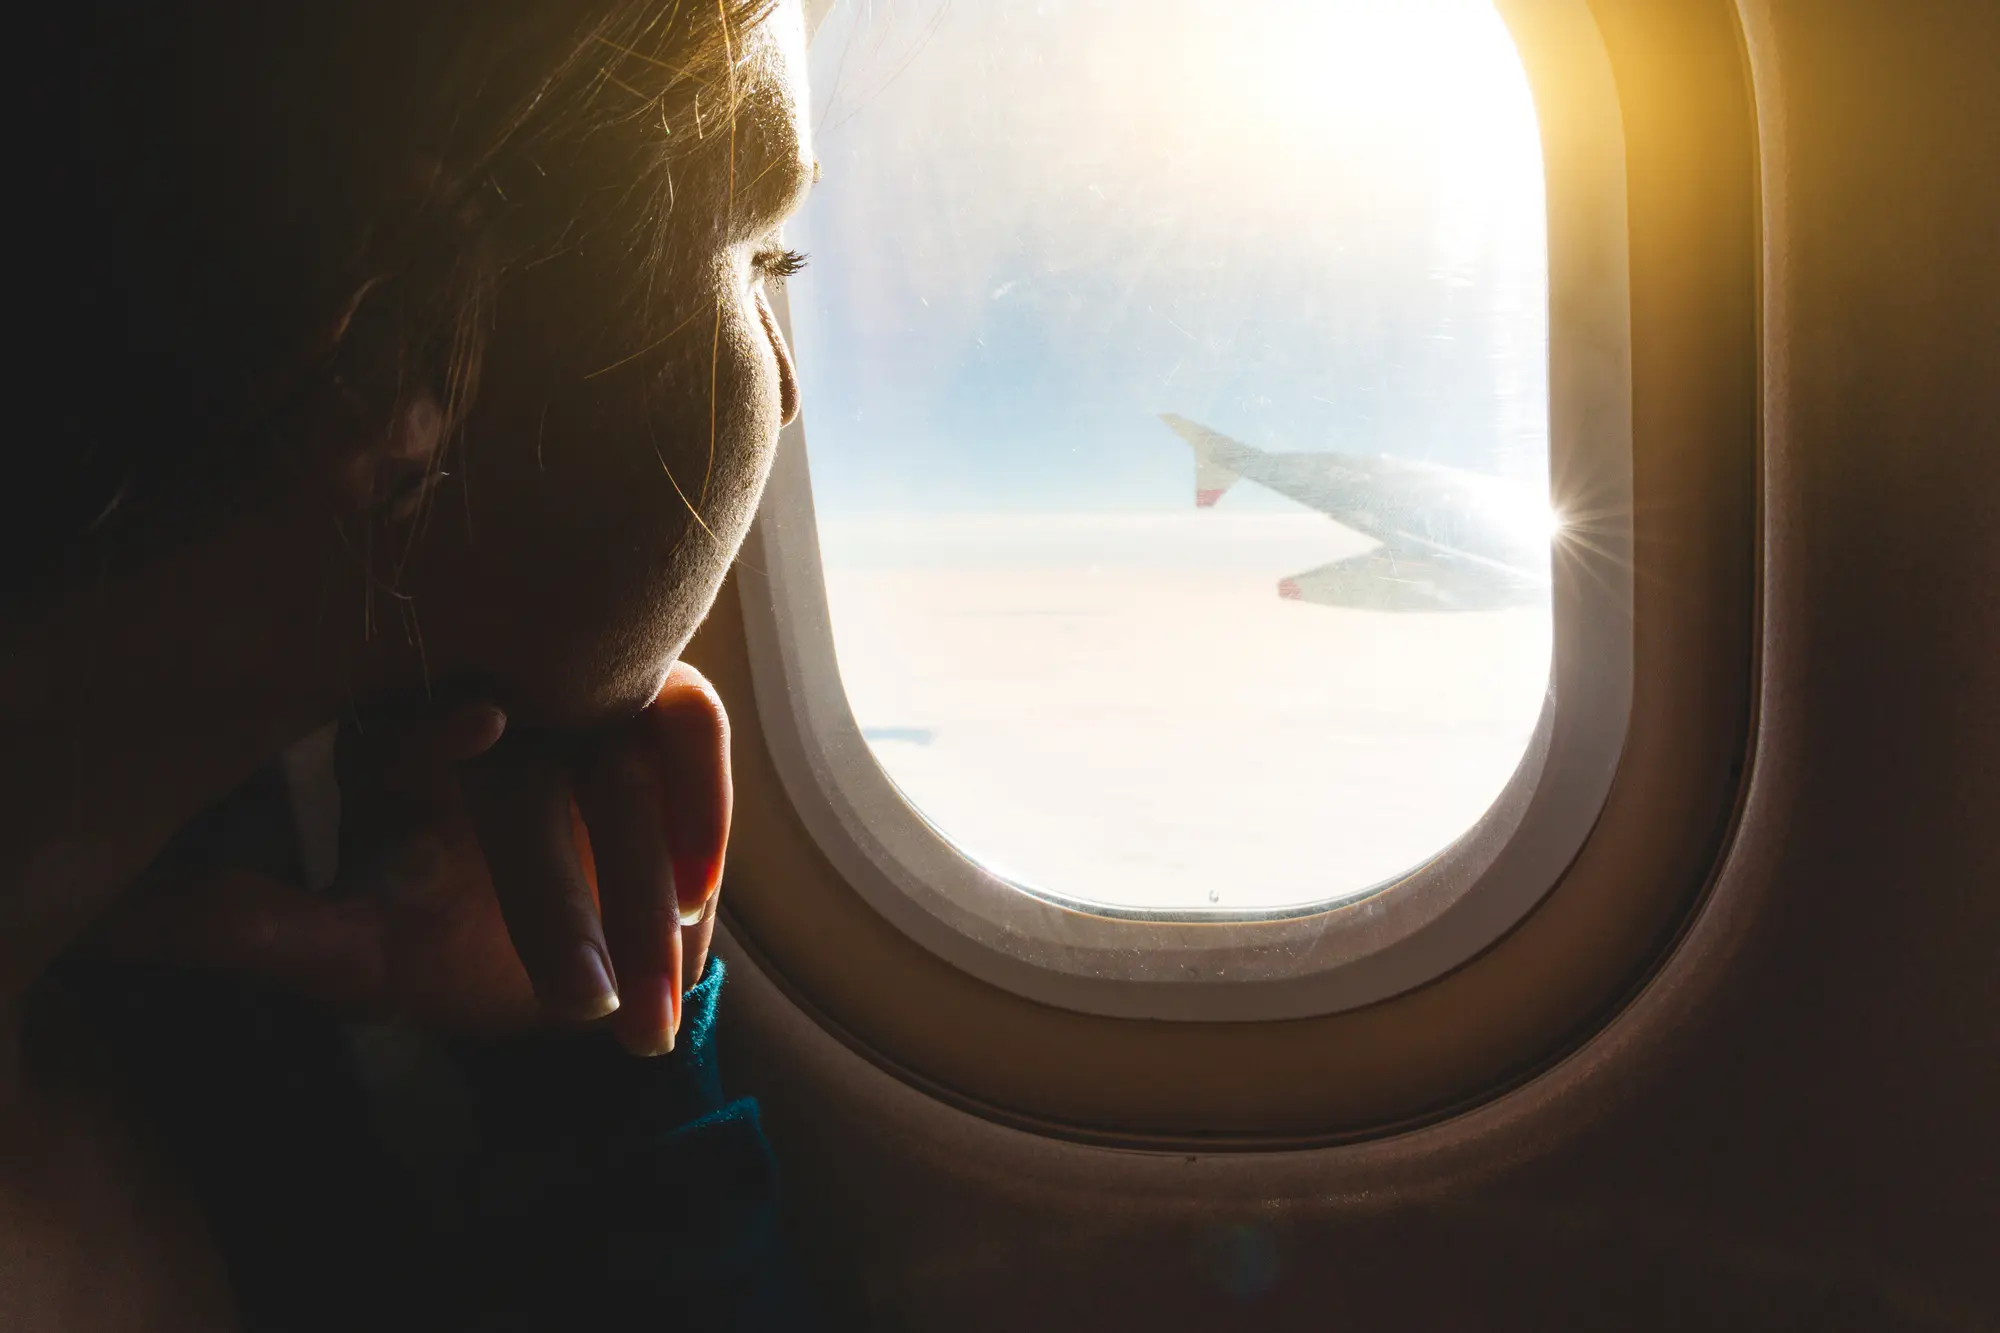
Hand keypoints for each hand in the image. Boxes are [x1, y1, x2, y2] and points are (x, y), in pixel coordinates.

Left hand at [81, 664, 730, 1055]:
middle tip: (581, 998)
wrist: (579, 967)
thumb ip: (251, 927)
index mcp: (395, 731)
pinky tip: (701, 895)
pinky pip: (691, 728)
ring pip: (618, 742)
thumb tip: (111, 913)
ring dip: (647, 864)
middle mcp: (495, 693)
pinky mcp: (666, 714)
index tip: (478, 734)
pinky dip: (702, 802)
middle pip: (526, 742)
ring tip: (653, 976)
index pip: (407, 708)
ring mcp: (586, 700)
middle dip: (563, 879)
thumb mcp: (354, 954)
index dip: (436, 726)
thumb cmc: (446, 948)